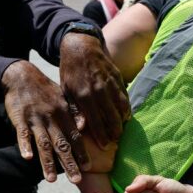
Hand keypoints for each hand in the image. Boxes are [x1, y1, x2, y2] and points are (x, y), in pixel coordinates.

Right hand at [2, 60, 85, 182]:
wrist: (22, 76)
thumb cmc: (45, 89)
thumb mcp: (63, 97)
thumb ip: (74, 112)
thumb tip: (85, 127)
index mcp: (63, 113)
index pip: (75, 136)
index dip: (81, 151)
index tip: (88, 166)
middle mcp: (52, 117)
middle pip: (61, 143)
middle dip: (69, 163)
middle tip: (76, 180)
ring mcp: (35, 119)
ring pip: (43, 143)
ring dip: (48, 162)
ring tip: (51, 179)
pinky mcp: (20, 119)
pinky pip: (22, 134)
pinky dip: (24, 145)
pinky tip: (28, 157)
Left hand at [59, 32, 129, 148]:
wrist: (81, 47)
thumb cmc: (70, 71)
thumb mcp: (66, 90)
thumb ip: (75, 110)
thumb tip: (81, 129)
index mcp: (84, 95)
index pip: (95, 121)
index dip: (101, 135)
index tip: (104, 146)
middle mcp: (99, 90)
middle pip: (111, 117)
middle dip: (114, 132)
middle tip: (115, 142)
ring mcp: (110, 84)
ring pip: (121, 107)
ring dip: (122, 121)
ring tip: (121, 131)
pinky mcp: (117, 77)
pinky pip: (125, 96)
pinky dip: (126, 107)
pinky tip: (126, 115)